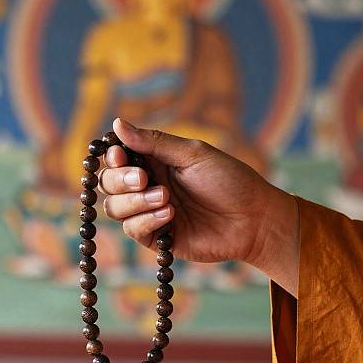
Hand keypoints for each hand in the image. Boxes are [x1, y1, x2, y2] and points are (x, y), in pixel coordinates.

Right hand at [100, 119, 297, 295]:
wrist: (253, 219)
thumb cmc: (229, 181)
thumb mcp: (193, 154)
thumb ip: (154, 142)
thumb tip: (117, 124)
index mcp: (155, 161)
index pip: (117, 158)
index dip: (112, 157)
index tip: (119, 155)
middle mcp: (148, 186)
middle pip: (109, 184)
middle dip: (120, 180)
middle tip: (144, 178)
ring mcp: (151, 213)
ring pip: (115, 208)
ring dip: (135, 202)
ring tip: (165, 198)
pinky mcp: (158, 238)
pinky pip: (133, 230)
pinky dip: (146, 220)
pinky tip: (171, 215)